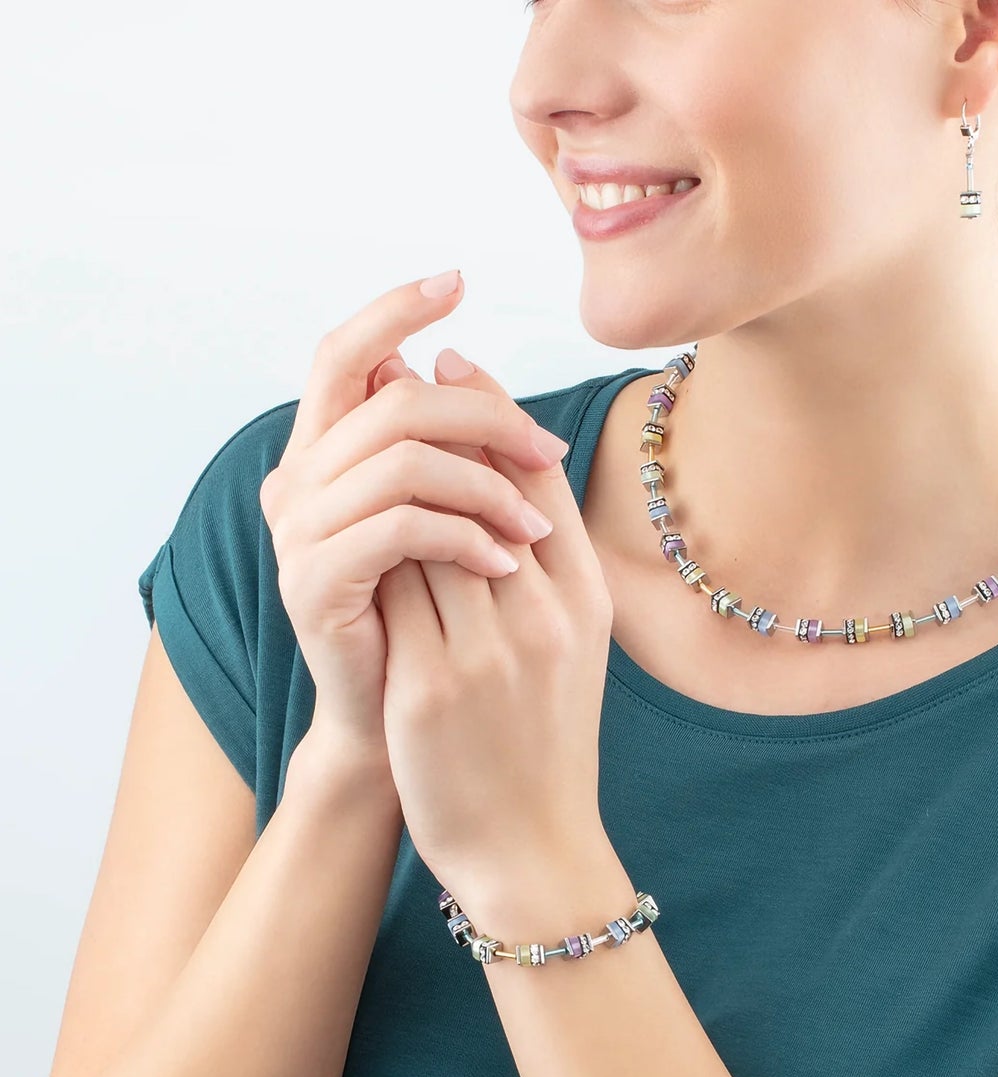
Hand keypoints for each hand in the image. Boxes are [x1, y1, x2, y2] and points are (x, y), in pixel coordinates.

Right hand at [259, 270, 567, 772]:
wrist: (400, 724)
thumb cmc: (433, 623)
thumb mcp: (445, 523)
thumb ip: (445, 451)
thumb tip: (460, 364)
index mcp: (325, 456)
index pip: (344, 354)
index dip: (394, 308)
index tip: (459, 279)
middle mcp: (297, 481)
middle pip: (388, 401)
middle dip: (482, 416)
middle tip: (548, 450)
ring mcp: (298, 533)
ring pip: (398, 461)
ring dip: (484, 485)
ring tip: (535, 530)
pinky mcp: (313, 584)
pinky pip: (396, 529)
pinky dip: (461, 535)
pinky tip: (505, 561)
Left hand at [370, 344, 614, 890]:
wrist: (534, 848)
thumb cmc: (548, 745)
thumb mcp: (576, 651)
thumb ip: (549, 571)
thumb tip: (509, 482)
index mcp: (586, 601)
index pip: (538, 474)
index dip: (491, 404)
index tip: (450, 354)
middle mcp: (545, 615)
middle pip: (482, 481)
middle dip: (430, 415)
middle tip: (389, 364)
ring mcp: (489, 650)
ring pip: (426, 525)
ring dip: (391, 472)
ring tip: (357, 421)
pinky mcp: (432, 685)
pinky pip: (391, 588)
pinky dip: (369, 540)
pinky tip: (341, 506)